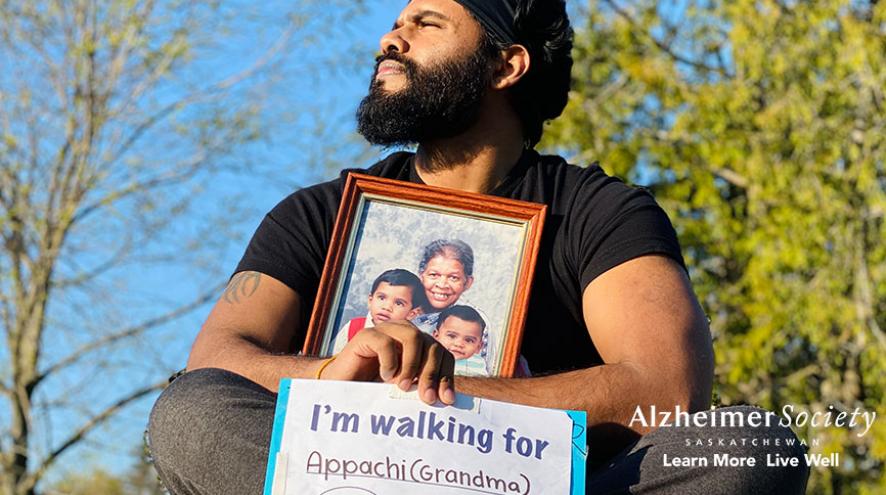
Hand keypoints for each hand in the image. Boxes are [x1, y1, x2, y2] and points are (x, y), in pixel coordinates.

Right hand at [322, 320, 455, 404]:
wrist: (340, 387)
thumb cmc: (373, 389)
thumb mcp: (404, 390)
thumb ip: (422, 389)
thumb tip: (448, 400)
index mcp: (418, 345)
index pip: (442, 354)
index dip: (446, 375)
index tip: (446, 400)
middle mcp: (404, 333)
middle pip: (432, 345)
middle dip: (432, 374)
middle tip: (427, 398)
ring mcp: (386, 330)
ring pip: (413, 336)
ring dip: (413, 365)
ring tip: (403, 387)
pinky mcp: (366, 335)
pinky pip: (386, 341)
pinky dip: (390, 361)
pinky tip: (385, 376)